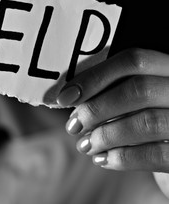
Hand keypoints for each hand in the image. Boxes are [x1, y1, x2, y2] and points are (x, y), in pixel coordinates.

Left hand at [56, 48, 168, 197]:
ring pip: (146, 123)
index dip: (94, 77)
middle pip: (139, 90)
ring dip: (105, 136)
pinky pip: (156, 155)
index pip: (134, 61)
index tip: (65, 96)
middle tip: (73, 126)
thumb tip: (70, 97)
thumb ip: (114, 91)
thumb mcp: (138, 98)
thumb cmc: (149, 118)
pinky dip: (123, 158)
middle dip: (96, 109)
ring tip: (85, 145)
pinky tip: (102, 159)